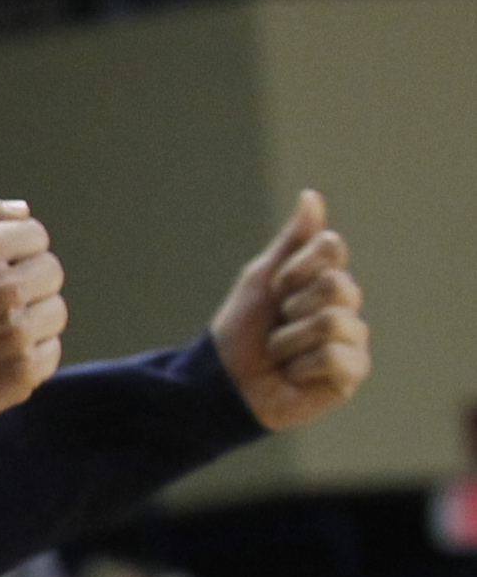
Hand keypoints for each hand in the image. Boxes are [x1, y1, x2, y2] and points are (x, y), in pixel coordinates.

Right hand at [0, 186, 65, 425]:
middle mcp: (2, 291)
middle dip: (25, 282)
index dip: (12, 250)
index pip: (35, 235)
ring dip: (29, 319)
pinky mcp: (21, 372)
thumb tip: (22, 211)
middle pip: (51, 272)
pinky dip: (28, 355)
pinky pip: (50, 352)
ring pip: (54, 312)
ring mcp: (15, 334)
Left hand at [211, 190, 369, 430]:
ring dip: (290, 340)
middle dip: (292, 305)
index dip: (294, 268)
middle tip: (276, 323)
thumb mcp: (261, 278)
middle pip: (334, 284)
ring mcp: (352, 338)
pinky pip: (335, 356)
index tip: (274, 287)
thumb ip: (292, 241)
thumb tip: (311, 195)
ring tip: (280, 354)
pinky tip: (294, 374)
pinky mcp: (352, 371)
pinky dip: (302, 365)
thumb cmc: (240, 330)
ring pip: (332, 322)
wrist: (225, 381)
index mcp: (324, 278)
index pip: (330, 248)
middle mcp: (345, 305)